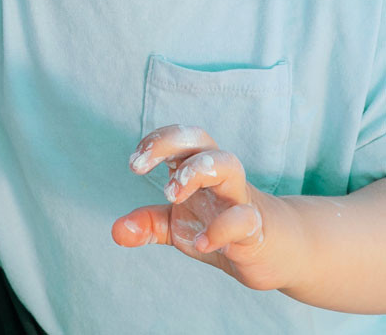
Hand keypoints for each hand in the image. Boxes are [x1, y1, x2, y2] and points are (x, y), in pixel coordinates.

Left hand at [112, 124, 302, 291]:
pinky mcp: (257, 228)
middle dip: (168, 144)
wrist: (273, 252)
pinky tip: (201, 243)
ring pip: (228, 164)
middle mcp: (220, 175)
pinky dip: (220, 229)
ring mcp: (240, 198)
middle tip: (139, 168)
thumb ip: (148, 224)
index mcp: (199, 167)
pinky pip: (244, 218)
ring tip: (170, 195)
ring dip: (195, 171)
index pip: (178, 137)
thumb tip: (116, 231)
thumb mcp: (177, 226)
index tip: (134, 164)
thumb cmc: (220, 226)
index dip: (155, 141)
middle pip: (200, 138)